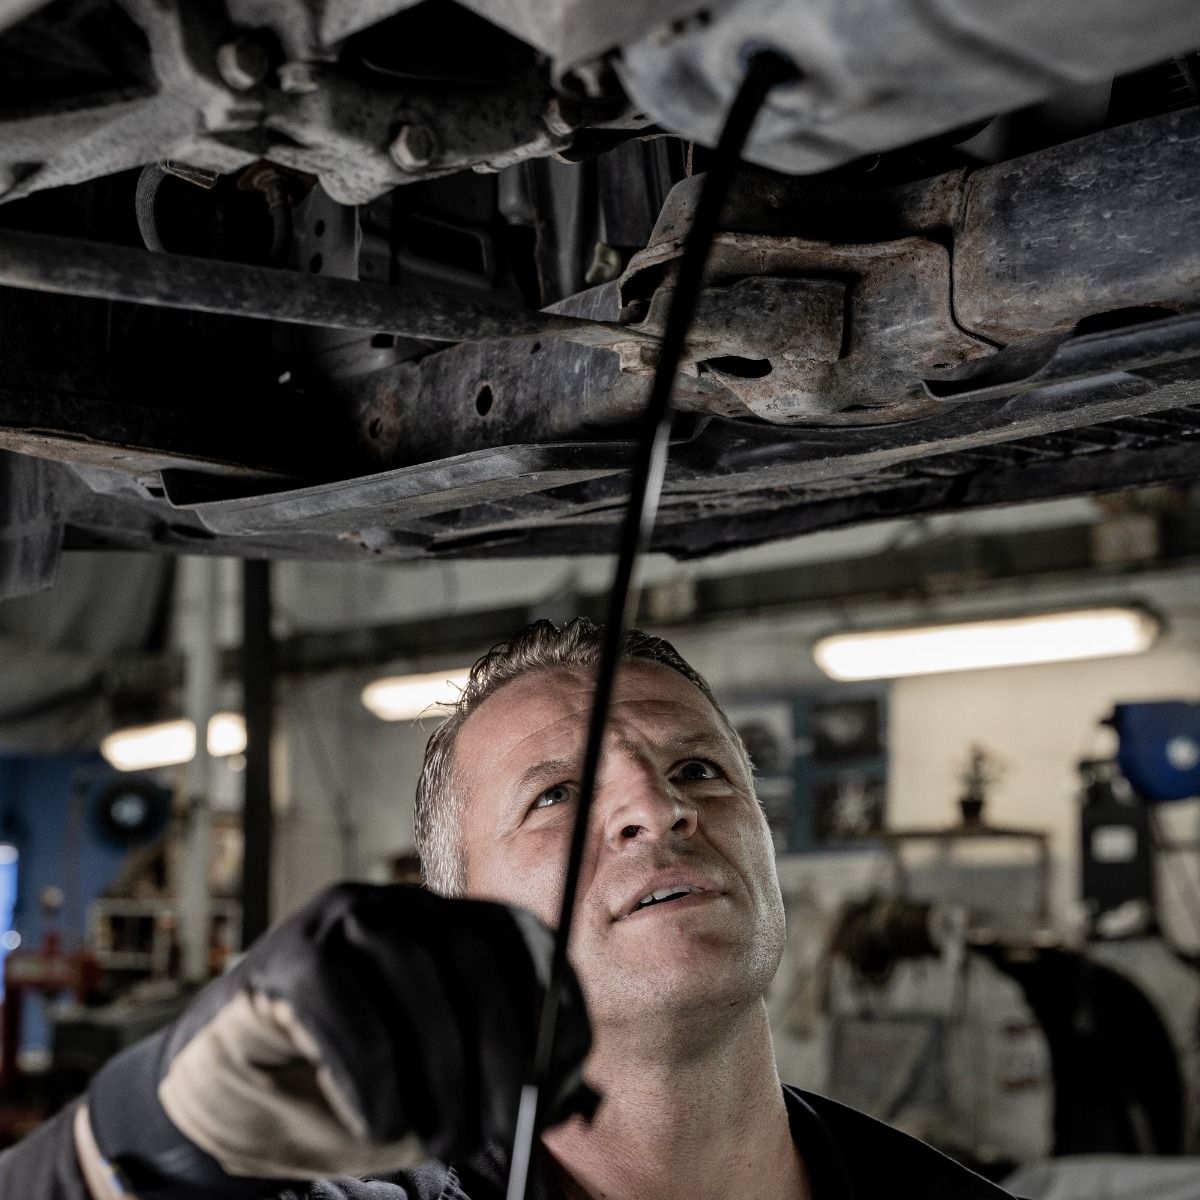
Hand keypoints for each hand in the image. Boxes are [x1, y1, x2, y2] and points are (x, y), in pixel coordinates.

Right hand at [84, 884, 593, 1197]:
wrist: (229, 1106)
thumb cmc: (345, 1095)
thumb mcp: (434, 1094)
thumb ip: (494, 1085)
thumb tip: (559, 1097)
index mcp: (448, 926)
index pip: (519, 940)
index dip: (551, 1005)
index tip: (557, 1077)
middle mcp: (400, 907)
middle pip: (472, 958)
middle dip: (497, 1051)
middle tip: (502, 1129)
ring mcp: (339, 921)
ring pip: (412, 972)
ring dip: (439, 1068)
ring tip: (441, 1140)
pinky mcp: (285, 956)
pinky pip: (342, 1001)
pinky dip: (369, 1072)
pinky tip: (377, 1125)